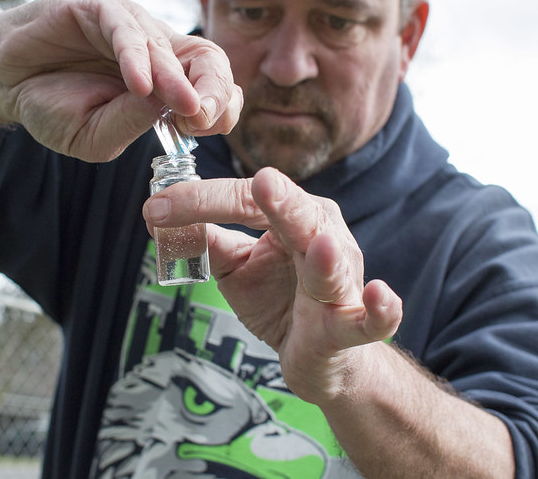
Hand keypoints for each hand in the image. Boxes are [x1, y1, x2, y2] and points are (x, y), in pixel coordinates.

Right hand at [0, 0, 241, 160]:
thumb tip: (167, 106)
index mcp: (167, 82)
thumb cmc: (54, 108)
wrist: (5, 82)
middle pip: (207, 59)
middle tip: (204, 118)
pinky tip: (138, 84)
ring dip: (176, 79)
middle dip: (213, 90)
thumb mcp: (95, 136)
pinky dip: (134, 56)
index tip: (205, 130)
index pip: (214, 87)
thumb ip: (131, 124)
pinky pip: (124, 28)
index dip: (220, 106)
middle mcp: (156, 51)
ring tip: (183, 106)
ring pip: (166, 46)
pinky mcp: (98, 8)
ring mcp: (129, 27)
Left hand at [142, 167, 402, 404]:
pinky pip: (373, 319)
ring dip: (326, 258)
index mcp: (295, 217)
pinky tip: (380, 295)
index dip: (201, 203)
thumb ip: (207, 242)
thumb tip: (160, 218)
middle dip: (280, 202)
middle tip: (260, 182)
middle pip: (299, 217)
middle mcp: (325, 238)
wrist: (318, 355)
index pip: (247, 200)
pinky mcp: (352, 324)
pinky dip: (381, 309)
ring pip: (334, 266)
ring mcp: (344, 281)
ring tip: (316, 245)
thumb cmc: (280, 300)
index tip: (155, 209)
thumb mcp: (236, 267)